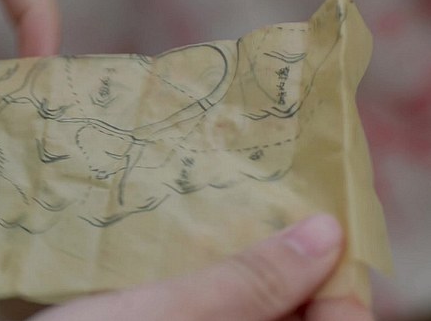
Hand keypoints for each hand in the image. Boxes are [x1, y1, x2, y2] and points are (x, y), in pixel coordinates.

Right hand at [30, 214, 372, 320]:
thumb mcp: (167, 315)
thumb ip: (250, 284)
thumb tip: (327, 236)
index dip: (337, 277)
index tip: (320, 218)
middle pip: (290, 308)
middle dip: (288, 255)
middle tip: (270, 196)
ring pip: (247, 302)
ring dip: (244, 256)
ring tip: (230, 203)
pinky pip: (209, 305)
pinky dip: (208, 270)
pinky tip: (190, 233)